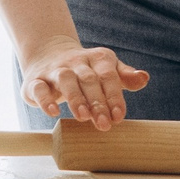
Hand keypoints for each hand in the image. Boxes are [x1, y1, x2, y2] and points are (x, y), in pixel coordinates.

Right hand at [19, 36, 148, 130]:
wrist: (48, 54)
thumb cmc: (85, 70)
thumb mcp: (107, 70)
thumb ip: (124, 76)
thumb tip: (144, 78)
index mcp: (98, 58)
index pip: (108, 76)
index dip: (114, 96)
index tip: (118, 116)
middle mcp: (76, 61)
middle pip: (89, 80)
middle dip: (97, 102)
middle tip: (104, 124)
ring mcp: (55, 70)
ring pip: (65, 80)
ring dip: (75, 98)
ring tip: (83, 117)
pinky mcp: (35, 81)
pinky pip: (39, 88)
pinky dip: (45, 99)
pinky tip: (53, 112)